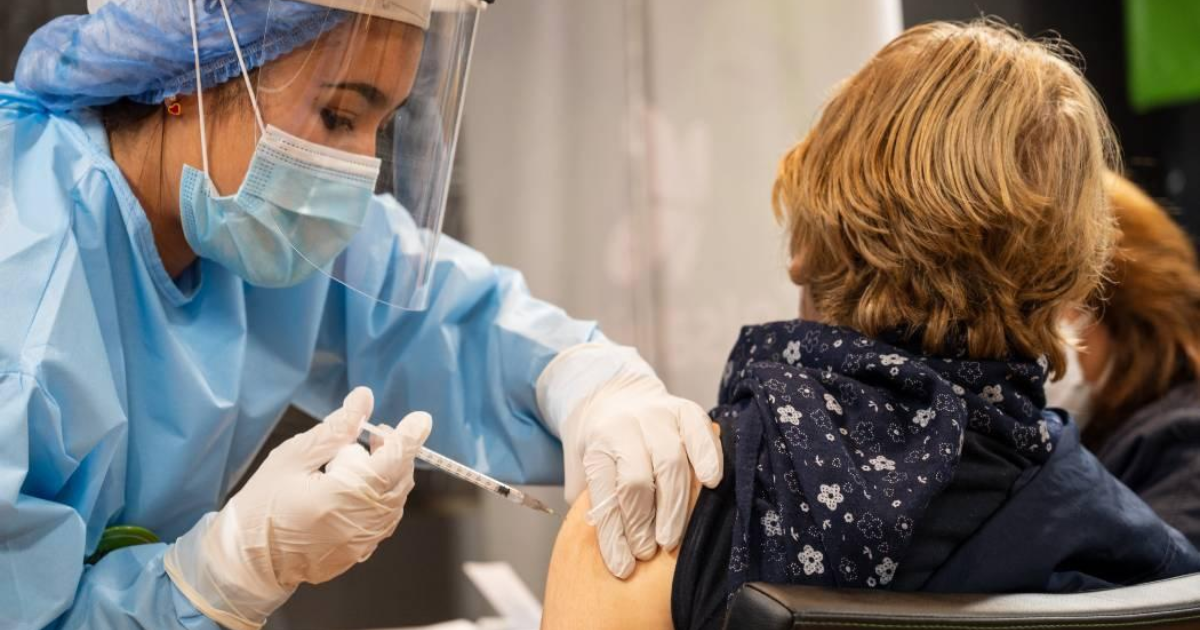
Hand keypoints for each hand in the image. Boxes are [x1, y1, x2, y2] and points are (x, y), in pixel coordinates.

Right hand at [165, 387, 430, 629]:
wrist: (246, 562)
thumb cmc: (262, 507)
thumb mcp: (292, 458)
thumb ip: (334, 429)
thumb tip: (363, 401)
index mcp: (343, 497)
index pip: (392, 461)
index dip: (409, 437)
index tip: (420, 419)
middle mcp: (361, 523)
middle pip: (399, 479)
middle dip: (394, 451)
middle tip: (373, 434)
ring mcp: (363, 542)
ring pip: (395, 499)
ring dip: (388, 473)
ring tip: (360, 458)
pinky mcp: (360, 552)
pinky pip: (384, 518)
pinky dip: (379, 496)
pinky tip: (356, 487)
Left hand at [540, 344, 722, 578]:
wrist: (611, 397)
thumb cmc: (604, 450)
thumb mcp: (584, 476)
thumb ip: (596, 505)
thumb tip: (613, 550)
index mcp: (596, 447)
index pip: (603, 495)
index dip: (613, 535)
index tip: (622, 567)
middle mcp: (623, 428)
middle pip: (637, 481)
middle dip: (643, 523)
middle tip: (649, 552)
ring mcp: (656, 416)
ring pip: (670, 462)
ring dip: (674, 506)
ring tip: (672, 538)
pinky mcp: (684, 409)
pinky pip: (699, 433)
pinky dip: (708, 458)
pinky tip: (710, 483)